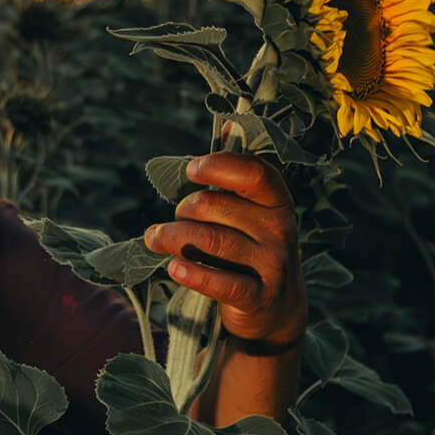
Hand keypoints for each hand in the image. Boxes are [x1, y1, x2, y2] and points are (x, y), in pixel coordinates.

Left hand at [142, 152, 304, 348]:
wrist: (276, 311)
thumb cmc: (251, 248)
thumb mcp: (251, 212)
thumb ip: (236, 175)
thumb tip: (228, 123)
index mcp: (278, 202)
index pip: (255, 173)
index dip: (220, 166)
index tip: (191, 169)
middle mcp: (280, 229)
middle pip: (218, 207)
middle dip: (183, 210)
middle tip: (170, 221)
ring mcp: (272, 264)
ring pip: (212, 240)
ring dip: (173, 237)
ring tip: (154, 238)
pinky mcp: (258, 297)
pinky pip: (220, 282)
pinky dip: (192, 273)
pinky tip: (173, 268)